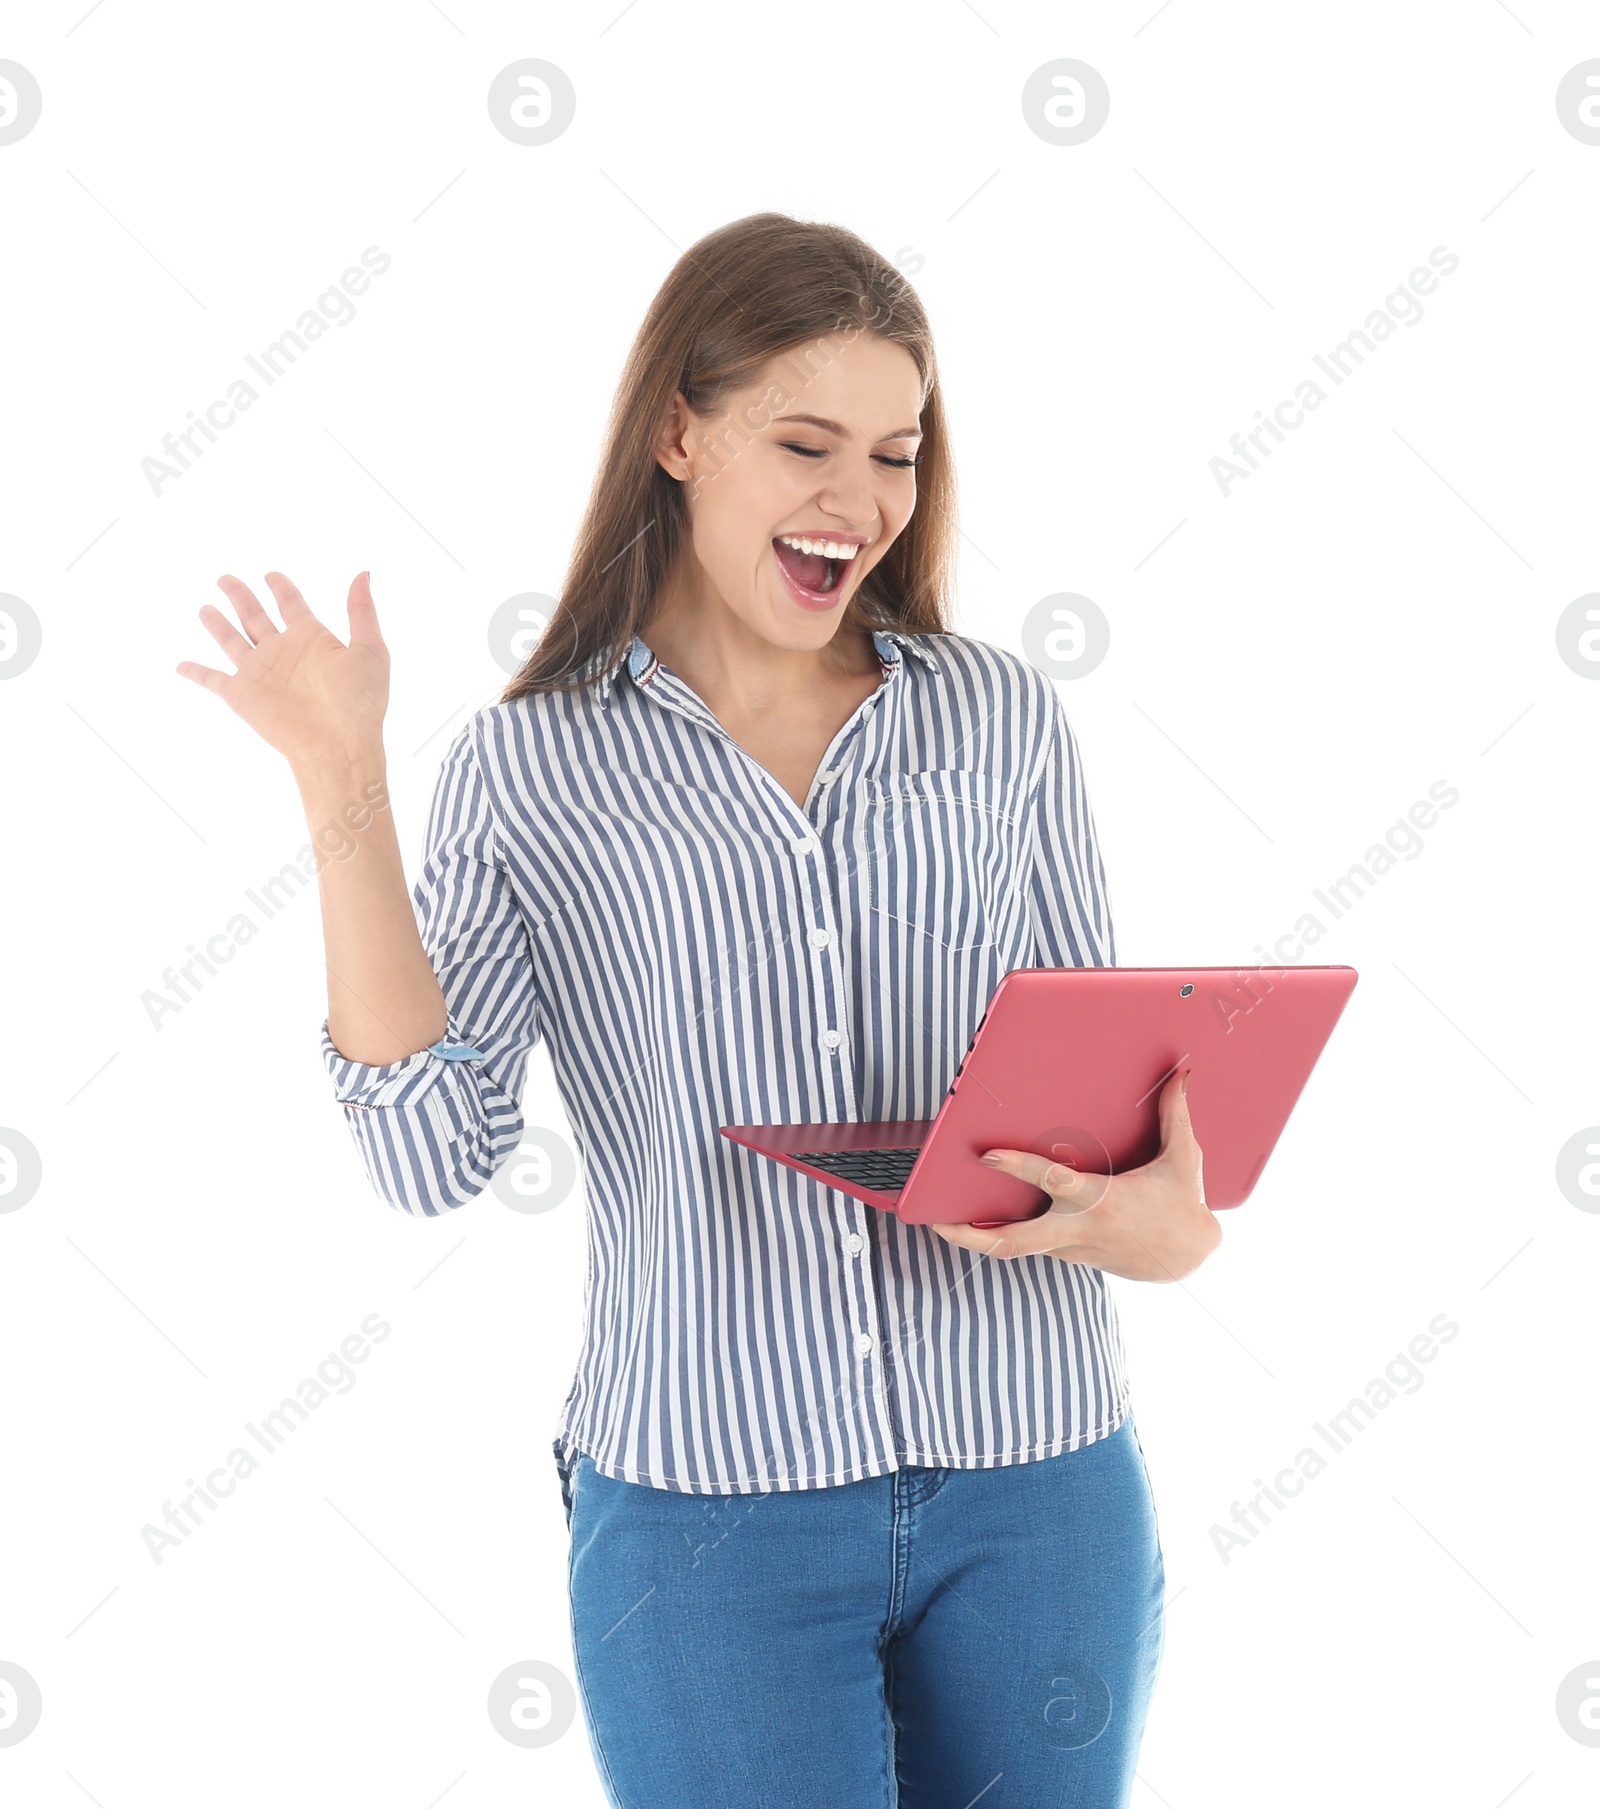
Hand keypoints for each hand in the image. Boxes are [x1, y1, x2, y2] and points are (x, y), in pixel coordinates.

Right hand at [176, 571, 388, 768]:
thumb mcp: (370, 648)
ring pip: (231, 640)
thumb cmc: (360, 702)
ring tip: (205, 607)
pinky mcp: (242, 695)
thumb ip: (362, 611)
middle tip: (224, 578)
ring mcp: (261, 673)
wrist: (340, 745)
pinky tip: (180, 665)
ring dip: (217, 624)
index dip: (281, 588)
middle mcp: (283, 653)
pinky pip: (212, 679)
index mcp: (312, 639)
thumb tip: (363, 573)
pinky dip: (195, 672)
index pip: (291, 605)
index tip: (271, 575)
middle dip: (240, 596)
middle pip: (255, 615)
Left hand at [930, 1068, 1220, 1281]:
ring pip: (1013, 1249)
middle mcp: (1077, 1228)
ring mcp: (1069, 1247)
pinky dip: (1002, 1234)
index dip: (1018, 1167)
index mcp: (1100, 1200)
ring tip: (939, 1222)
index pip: (1052, 1182)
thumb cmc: (1182, 1203)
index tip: (987, 1154)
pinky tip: (975, 1221)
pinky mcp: (1068, 1254)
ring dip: (976, 1239)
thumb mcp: (1184, 1159)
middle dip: (971, 1236)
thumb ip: (1175, 1115)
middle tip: (938, 1223)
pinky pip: (1028, 1244)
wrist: (1186, 1258)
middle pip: (1013, 1242)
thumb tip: (1183, 1074)